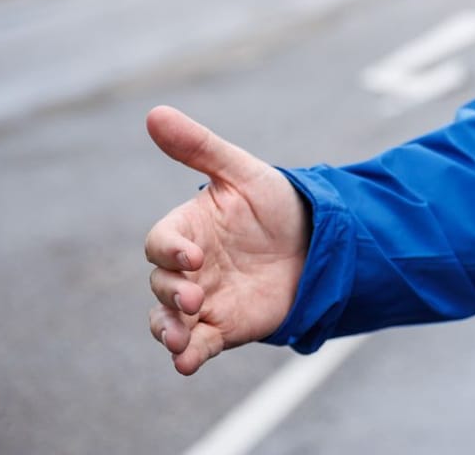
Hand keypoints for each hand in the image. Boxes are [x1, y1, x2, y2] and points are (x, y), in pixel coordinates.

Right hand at [143, 106, 309, 374]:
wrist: (319, 242)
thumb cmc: (276, 203)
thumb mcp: (242, 172)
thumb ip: (200, 147)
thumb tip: (155, 113)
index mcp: (188, 229)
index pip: (161, 242)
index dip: (170, 251)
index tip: (193, 256)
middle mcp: (188, 268)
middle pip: (160, 284)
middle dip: (171, 294)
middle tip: (195, 296)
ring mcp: (203, 299)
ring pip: (168, 320)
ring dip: (168, 330)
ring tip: (179, 339)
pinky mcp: (222, 327)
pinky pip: (195, 345)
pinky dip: (187, 355)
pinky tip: (187, 362)